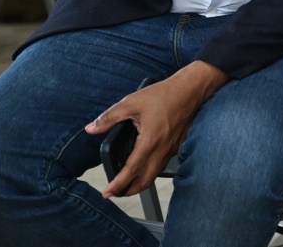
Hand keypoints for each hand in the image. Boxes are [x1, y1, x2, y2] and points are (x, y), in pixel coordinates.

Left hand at [85, 62, 227, 197]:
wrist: (191, 89)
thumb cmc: (164, 94)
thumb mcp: (131, 102)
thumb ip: (110, 117)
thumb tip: (91, 128)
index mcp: (150, 140)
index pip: (132, 169)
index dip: (118, 184)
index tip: (107, 192)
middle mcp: (162, 148)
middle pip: (146, 179)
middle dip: (131, 190)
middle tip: (117, 193)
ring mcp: (172, 147)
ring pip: (156, 173)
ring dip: (142, 182)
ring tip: (130, 182)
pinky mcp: (178, 144)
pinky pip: (164, 163)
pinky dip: (153, 170)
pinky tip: (147, 164)